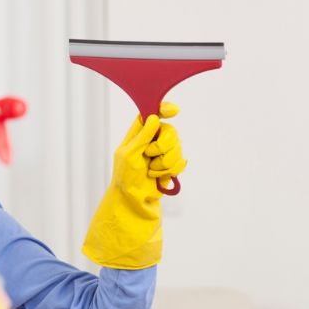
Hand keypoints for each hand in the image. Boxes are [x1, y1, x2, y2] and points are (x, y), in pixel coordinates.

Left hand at [82, 102, 186, 268]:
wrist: (134, 200)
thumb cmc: (126, 177)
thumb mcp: (129, 155)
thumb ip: (142, 136)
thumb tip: (153, 118)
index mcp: (139, 132)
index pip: (152, 113)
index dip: (165, 109)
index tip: (175, 111)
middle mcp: (153, 138)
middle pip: (171, 131)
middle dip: (164, 146)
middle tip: (150, 156)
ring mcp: (164, 151)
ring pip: (178, 147)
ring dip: (165, 163)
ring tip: (151, 171)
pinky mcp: (172, 164)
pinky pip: (182, 162)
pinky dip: (170, 171)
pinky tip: (159, 177)